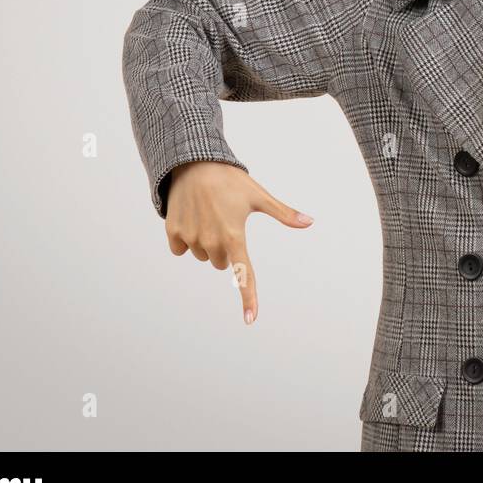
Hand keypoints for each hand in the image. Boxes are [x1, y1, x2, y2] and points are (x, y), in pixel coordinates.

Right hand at [165, 161, 313, 324]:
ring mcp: (190, 238)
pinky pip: (180, 249)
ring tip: (208, 214)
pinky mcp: (173, 233)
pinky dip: (185, 238)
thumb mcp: (259, 196)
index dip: (248, 297)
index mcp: (234, 236)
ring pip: (202, 255)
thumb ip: (283, 214)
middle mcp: (211, 241)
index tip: (251, 319)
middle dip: (225, 248)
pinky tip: (191, 217)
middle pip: (222, 263)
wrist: (193, 162)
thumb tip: (310, 222)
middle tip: (225, 221)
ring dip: (206, 242)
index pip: (243, 274)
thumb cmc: (230, 180)